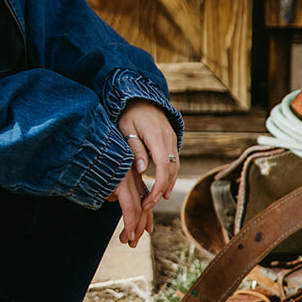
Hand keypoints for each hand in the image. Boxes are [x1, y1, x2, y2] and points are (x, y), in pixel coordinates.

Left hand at [112, 102, 179, 247]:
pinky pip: (174, 161)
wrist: (139, 96)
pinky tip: (163, 186)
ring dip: (167, 184)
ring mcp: (172, 139)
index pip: (163, 167)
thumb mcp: (126, 129)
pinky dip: (170, 175)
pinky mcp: (171, 140)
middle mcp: (168, 139)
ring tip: (156, 200)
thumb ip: (135, 149)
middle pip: (171, 170)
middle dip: (161, 190)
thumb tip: (143, 170)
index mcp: (157, 137)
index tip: (149, 200)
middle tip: (148, 205)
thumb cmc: (128, 113)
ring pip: (175, 167)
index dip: (158, 186)